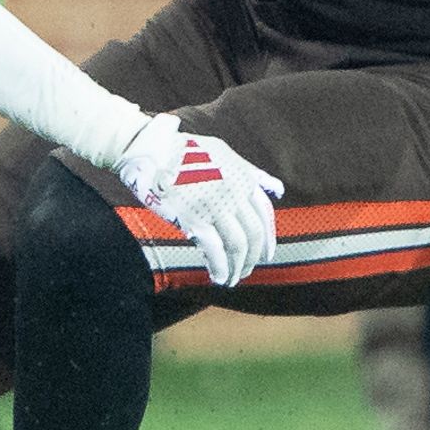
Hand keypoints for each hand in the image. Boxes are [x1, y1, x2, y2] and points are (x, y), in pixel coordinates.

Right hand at [114, 113, 283, 286]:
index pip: (264, 215)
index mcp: (243, 179)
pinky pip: (214, 251)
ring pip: (237, 246)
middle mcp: (234, 194)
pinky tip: (217, 277)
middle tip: (245, 271)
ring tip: (231, 279)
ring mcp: (215, 207)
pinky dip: (219, 267)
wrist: (152, 149)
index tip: (266, 254)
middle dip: (252, 257)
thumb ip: (251, 172)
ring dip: (237, 267)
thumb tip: (278, 190)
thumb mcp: (223, 152)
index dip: (268, 238)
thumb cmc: (183, 150)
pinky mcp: (194, 219)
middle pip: (253, 234)